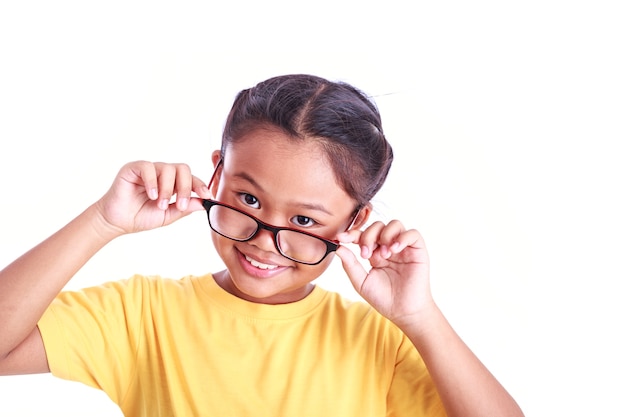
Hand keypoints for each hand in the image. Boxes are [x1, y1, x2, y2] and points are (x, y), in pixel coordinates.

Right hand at [94, 161, 210, 236]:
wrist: (118, 222)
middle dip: (185, 187)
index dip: (200, 186)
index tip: (207, 196)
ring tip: (160, 204)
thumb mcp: (168, 215)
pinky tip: (152, 195)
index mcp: (172, 183)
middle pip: (182, 169)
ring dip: (167, 188)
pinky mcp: (134, 168)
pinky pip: (148, 167)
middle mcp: (162, 173)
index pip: (190, 178)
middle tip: (179, 204)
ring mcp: (148, 169)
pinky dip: (153, 182)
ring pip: (167, 168)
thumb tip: (203, 203)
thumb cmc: (141, 217)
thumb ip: (184, 208)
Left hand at [336, 220, 434, 328]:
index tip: (341, 237)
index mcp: (375, 253)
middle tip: (365, 255)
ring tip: (383, 254)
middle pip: (377, 226)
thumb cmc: (383, 299)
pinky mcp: (418, 250)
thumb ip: (350, 264)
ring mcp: (403, 248)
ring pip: (395, 224)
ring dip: (385, 235)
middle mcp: (388, 247)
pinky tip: (394, 250)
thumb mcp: (361, 282)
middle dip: (368, 236)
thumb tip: (338, 247)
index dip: (352, 233)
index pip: (363, 235)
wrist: (403, 312)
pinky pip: (412, 233)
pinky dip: (402, 237)